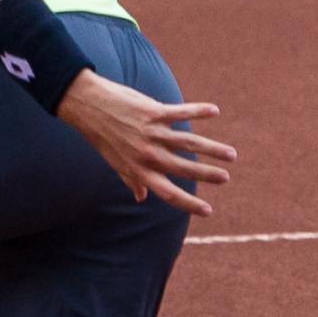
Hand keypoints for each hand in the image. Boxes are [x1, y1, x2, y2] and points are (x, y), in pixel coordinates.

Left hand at [54, 70, 237, 215]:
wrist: (86, 105)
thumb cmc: (102, 136)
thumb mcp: (115, 162)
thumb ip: (132, 180)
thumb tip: (141, 198)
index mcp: (138, 170)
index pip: (168, 193)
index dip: (188, 204)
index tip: (209, 211)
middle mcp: (146, 154)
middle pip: (184, 168)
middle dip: (208, 174)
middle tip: (226, 177)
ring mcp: (150, 133)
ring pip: (189, 143)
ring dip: (213, 149)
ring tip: (231, 155)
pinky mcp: (152, 112)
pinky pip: (181, 112)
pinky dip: (199, 111)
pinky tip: (214, 111)